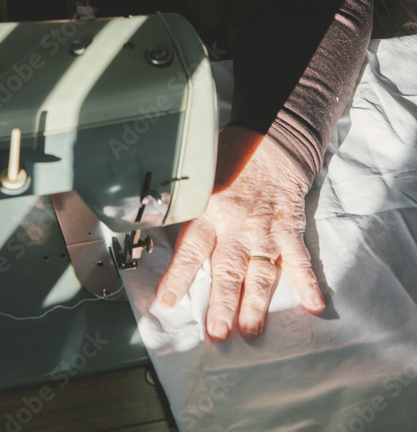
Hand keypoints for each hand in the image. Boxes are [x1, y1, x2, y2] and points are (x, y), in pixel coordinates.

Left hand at [156, 125, 324, 338]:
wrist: (270, 140)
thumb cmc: (231, 157)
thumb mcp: (200, 176)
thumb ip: (186, 203)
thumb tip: (157, 221)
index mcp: (210, 211)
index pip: (191, 249)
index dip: (179, 276)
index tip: (168, 301)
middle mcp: (237, 225)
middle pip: (227, 270)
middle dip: (222, 303)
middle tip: (218, 332)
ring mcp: (265, 229)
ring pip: (260, 272)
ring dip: (256, 303)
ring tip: (252, 330)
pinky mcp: (289, 228)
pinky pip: (298, 258)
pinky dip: (307, 281)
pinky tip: (314, 304)